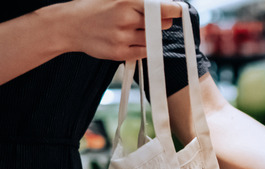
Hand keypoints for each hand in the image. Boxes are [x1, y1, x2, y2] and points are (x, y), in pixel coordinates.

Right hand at [61, 0, 181, 60]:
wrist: (68, 25)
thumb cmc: (95, 9)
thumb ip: (138, 1)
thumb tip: (166, 4)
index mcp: (127, 1)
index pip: (161, 8)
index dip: (174, 10)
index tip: (180, 11)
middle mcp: (126, 19)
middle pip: (162, 25)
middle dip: (160, 23)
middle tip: (149, 20)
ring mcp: (123, 37)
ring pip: (153, 40)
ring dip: (150, 36)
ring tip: (133, 29)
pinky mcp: (120, 53)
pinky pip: (144, 52)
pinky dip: (143, 47)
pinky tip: (131, 39)